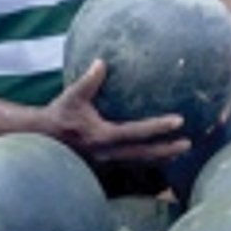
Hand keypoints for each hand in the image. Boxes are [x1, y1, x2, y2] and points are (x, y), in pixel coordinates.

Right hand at [48, 59, 188, 162]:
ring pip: (139, 164)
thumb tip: (102, 61)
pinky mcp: (104, 169)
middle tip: (189, 143)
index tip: (179, 121)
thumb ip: (89, 80)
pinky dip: (147, 164)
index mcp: (101, 136)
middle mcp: (106, 154)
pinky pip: (131, 168)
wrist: (41, 140)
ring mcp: (106, 165)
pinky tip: (162, 160)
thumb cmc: (58, 114)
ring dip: (160, 159)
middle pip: (144, 154)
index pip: (136, 132)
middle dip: (167, 150)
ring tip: (181, 153)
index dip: (159, 127)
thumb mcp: (72, 96)